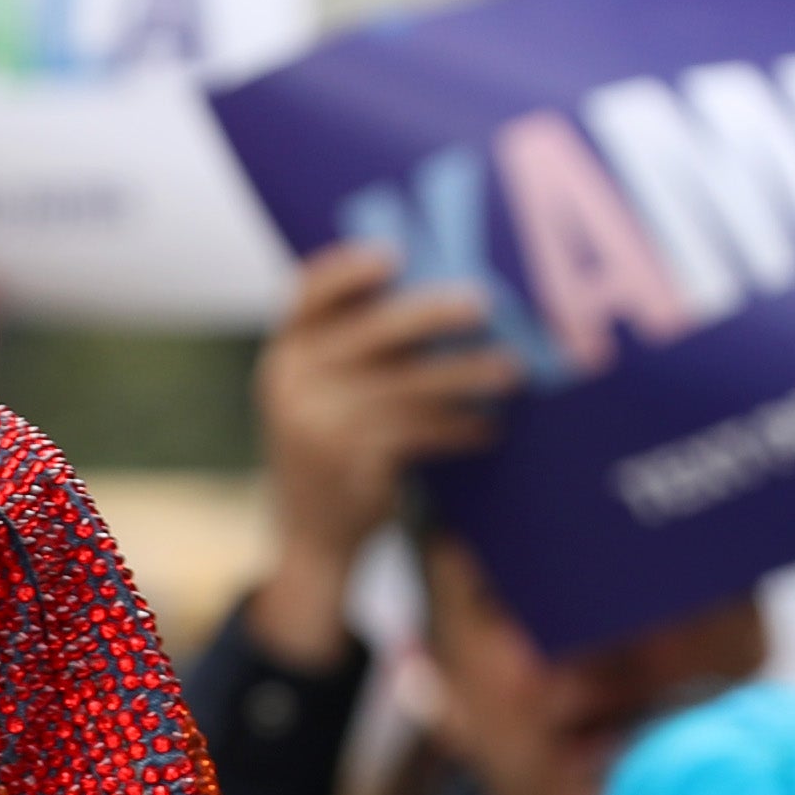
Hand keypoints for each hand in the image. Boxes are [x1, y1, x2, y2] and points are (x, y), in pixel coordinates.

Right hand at [245, 242, 525, 666]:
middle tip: (485, 303)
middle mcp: (292, 382)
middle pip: (372, 332)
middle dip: (432, 313)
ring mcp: (318, 424)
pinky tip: (487, 426)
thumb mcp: (321, 394)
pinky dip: (459, 427)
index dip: (348, 270)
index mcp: (285, 353)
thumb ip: (354, 351)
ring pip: (408, 385)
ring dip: (465, 374)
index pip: (307, 294)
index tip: (394, 255)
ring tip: (509, 369)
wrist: (310, 539)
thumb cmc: (333, 448)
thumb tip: (443, 300)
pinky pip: (420, 432)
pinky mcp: (350, 463)